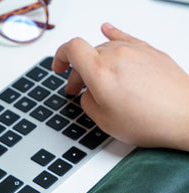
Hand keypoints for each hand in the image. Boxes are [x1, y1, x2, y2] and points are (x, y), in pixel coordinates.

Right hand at [52, 23, 188, 149]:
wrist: (184, 117)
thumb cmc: (149, 120)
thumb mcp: (104, 121)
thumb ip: (88, 102)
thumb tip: (88, 94)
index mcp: (101, 72)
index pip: (72, 48)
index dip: (60, 57)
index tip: (58, 68)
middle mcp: (117, 55)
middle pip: (88, 53)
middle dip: (77, 70)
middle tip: (75, 89)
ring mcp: (136, 50)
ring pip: (105, 48)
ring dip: (94, 62)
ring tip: (95, 79)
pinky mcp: (150, 52)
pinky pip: (126, 37)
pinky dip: (113, 35)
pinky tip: (108, 30)